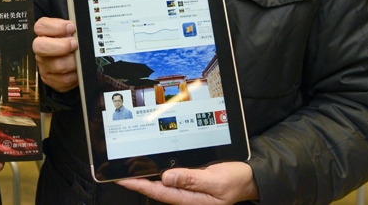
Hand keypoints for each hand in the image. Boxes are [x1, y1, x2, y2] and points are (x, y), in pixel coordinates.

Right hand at [32, 17, 78, 92]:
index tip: (71, 27)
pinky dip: (76, 74)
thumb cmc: (69, 44)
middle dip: (61, 46)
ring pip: (58, 65)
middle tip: (75, 44)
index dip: (56, 26)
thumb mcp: (69, 33)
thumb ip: (71, 28)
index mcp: (43, 34)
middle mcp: (40, 50)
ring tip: (80, 58)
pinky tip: (78, 69)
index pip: (40, 26)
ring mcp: (43, 66)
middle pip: (40, 47)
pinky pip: (65, 79)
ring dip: (73, 61)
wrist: (68, 63)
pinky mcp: (50, 79)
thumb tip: (80, 28)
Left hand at [117, 162, 257, 204]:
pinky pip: (171, 179)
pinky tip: (151, 168)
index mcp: (192, 200)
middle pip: (156, 189)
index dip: (138, 185)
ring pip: (162, 183)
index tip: (122, 179)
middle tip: (118, 170)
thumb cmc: (236, 181)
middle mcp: (187, 197)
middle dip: (137, 181)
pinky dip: (158, 173)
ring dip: (146, 176)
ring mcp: (188, 191)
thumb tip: (166, 177)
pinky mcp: (191, 183)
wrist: (249, 179)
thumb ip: (191, 180)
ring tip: (128, 168)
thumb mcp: (216, 180)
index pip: (159, 192)